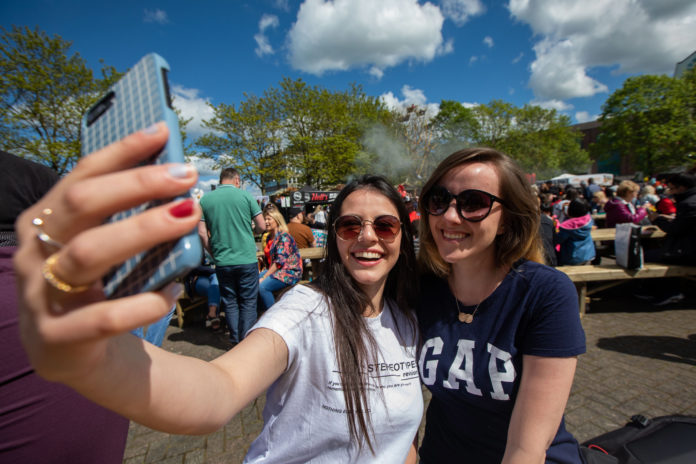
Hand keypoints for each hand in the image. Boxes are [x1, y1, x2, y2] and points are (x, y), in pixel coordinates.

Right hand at [13, 122, 200, 383]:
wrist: (75, 358)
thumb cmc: (98, 289)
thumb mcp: (105, 247)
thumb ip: (126, 216)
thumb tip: (173, 173)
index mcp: (45, 223)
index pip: (81, 176)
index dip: (121, 152)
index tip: (162, 131)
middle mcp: (35, 254)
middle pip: (81, 205)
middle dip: (137, 184)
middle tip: (186, 176)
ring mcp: (39, 297)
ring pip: (88, 253)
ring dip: (143, 230)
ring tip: (189, 216)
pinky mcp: (55, 340)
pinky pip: (101, 318)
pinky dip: (141, 305)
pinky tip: (170, 294)